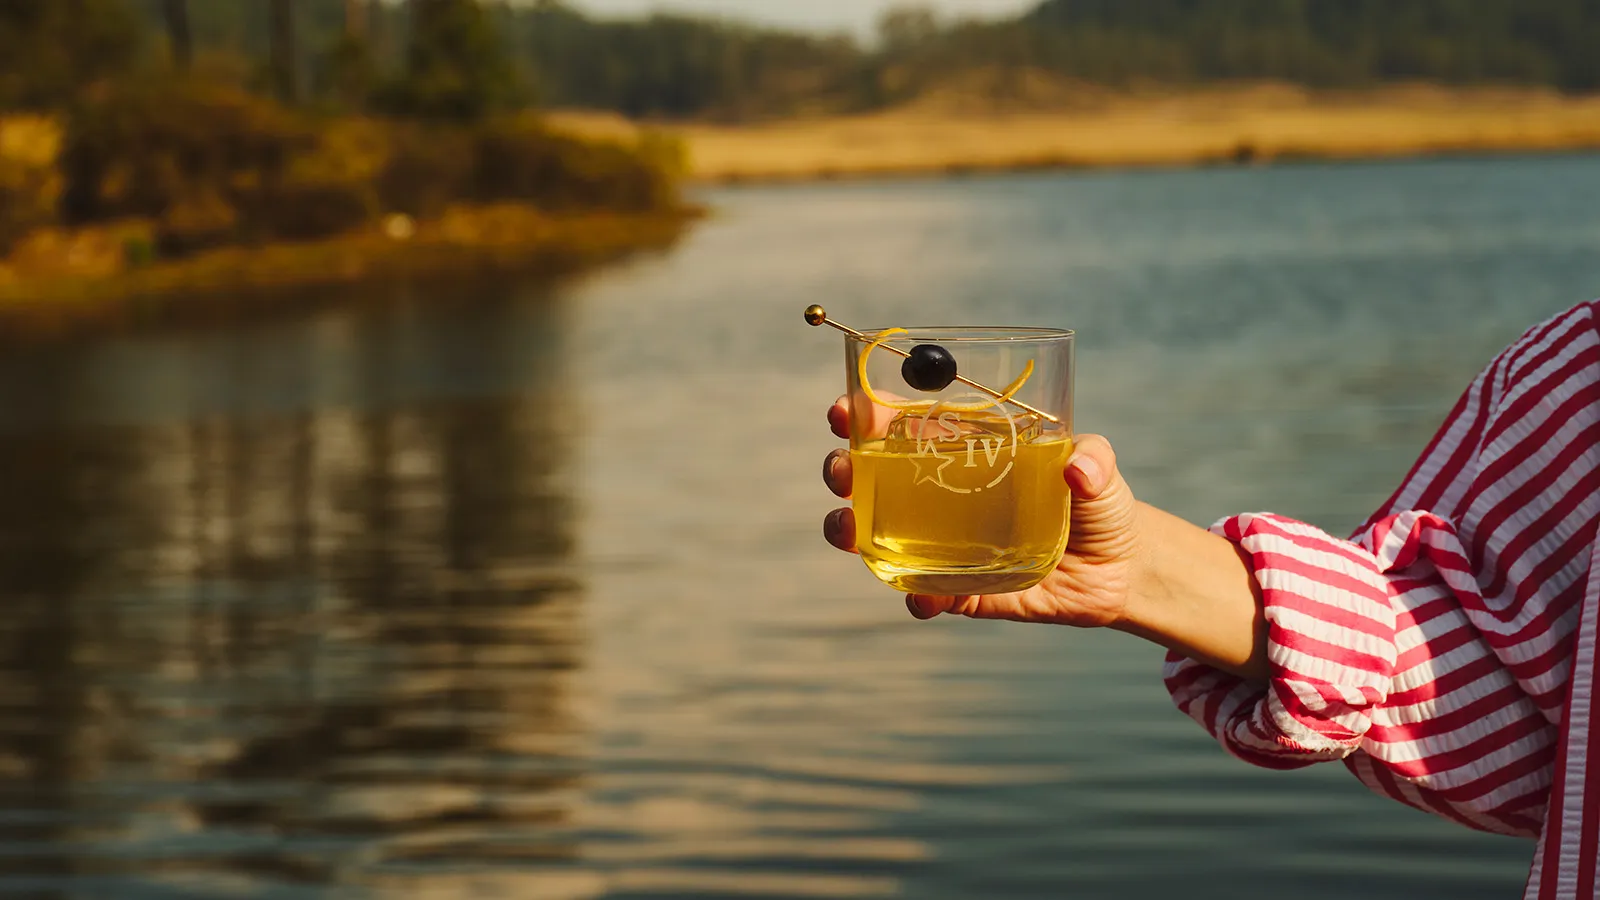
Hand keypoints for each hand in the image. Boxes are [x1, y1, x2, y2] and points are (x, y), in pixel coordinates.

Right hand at [822, 396, 1144, 629]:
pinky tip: (920, 598)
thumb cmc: (1100, 504)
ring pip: (878, 536)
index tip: (846, 410)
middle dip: (842, 470)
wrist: (1120, 571)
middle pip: (871, 478)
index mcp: (963, 452)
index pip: (899, 427)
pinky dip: (916, 597)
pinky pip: (926, 594)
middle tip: (840, 470)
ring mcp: (946, 545)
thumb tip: (1077, 468)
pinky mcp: (963, 591)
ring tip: (847, 531)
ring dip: (850, 531)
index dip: (863, 416)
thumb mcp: (1101, 467)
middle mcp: (942, 497)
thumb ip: (1093, 458)